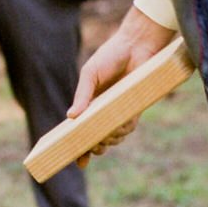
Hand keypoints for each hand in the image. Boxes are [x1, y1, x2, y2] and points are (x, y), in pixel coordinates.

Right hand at [68, 6, 178, 162]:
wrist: (136, 45)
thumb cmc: (110, 56)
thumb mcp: (90, 75)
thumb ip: (82, 96)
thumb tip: (71, 117)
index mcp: (89, 103)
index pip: (82, 129)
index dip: (80, 147)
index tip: (78, 161)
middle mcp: (104, 110)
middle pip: (98, 137)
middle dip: (95, 148)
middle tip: (93, 148)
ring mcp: (120, 110)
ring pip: (114, 136)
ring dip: (109, 141)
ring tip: (104, 138)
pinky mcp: (135, 107)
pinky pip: (128, 126)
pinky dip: (123, 131)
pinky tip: (118, 130)